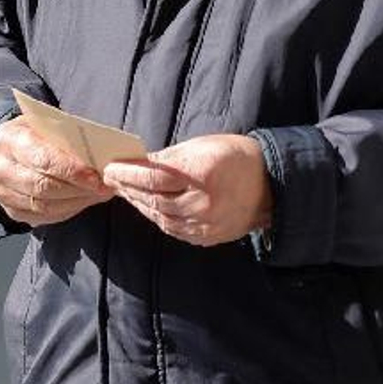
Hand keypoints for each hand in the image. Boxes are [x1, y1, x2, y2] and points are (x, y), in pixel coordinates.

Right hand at [0, 116, 113, 227]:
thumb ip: (68, 138)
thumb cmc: (36, 133)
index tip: (96, 176)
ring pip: (43, 205)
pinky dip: (67, 210)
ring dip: (76, 201)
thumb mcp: (47, 125)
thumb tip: (100, 158)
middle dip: (77, 189)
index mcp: (9, 139)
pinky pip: (42, 217)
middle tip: (103, 187)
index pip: (42, 159)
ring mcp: (1, 192)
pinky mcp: (9, 210)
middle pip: (42, 186)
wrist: (9, 148)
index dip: (71, 170)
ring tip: (98, 194)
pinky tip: (83, 201)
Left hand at [102, 134, 270, 246]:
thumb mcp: (202, 146)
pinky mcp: (207, 237)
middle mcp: (202, 202)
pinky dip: (157, 217)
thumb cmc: (235, 157)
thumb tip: (139, 162)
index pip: (153, 176)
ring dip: (140, 204)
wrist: (271, 185)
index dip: (128, 173)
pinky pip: (173, 229)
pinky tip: (148, 207)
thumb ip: (169, 158)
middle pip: (153, 198)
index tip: (111, 168)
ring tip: (126, 193)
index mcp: (201, 173)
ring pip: (160, 216)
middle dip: (129, 188)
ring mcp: (205, 223)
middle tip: (112, 180)